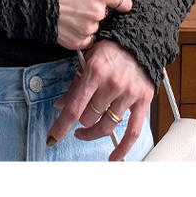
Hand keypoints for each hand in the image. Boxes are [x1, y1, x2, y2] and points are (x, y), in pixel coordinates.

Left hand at [47, 39, 154, 160]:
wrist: (138, 40)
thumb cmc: (111, 49)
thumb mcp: (87, 60)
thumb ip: (75, 84)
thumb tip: (60, 105)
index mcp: (94, 72)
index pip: (74, 107)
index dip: (61, 126)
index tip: (53, 138)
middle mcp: (111, 84)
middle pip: (89, 118)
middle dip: (81, 121)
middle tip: (79, 119)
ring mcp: (128, 94)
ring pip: (106, 126)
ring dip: (94, 132)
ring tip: (89, 131)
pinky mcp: (143, 101)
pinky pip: (132, 132)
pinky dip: (123, 147)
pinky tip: (115, 156)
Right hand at [54, 0, 132, 50]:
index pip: (124, 2)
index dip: (119, 0)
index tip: (114, 1)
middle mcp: (97, 12)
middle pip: (107, 14)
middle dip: (97, 9)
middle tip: (80, 2)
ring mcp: (87, 28)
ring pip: (96, 26)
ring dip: (88, 21)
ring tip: (71, 11)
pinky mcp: (77, 41)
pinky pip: (86, 40)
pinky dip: (80, 33)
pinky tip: (69, 22)